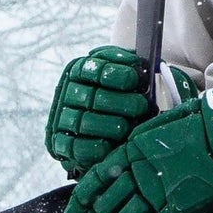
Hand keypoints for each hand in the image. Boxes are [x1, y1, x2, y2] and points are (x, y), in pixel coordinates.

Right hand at [45, 46, 154, 176]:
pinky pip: (78, 146)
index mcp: (82, 71)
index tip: (137, 79)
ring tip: (131, 126)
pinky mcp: (62, 143)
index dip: (118, 73)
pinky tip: (114, 144)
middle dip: (123, 103)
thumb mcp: (128, 77)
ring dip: (113, 125)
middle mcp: (68, 92)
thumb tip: (150, 66)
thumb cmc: (123, 97)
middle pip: (93, 97)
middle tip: (142, 107)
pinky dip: (98, 146)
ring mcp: (62, 118)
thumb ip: (136, 69)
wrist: (104, 131)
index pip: (95, 68)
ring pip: (86, 121)